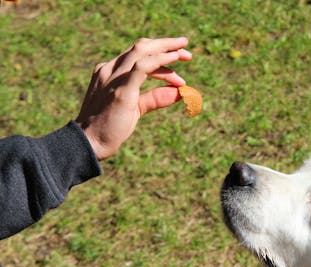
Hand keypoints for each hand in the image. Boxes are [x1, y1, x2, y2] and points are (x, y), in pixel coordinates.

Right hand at [76, 37, 191, 159]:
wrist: (89, 143)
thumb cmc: (110, 128)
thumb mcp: (135, 108)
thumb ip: (154, 98)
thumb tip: (179, 93)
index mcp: (110, 71)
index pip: (137, 54)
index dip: (160, 53)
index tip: (178, 59)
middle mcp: (110, 69)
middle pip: (141, 47)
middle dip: (166, 45)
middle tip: (186, 50)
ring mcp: (114, 77)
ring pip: (143, 51)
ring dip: (167, 50)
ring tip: (186, 55)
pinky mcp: (122, 89)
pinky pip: (143, 67)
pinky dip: (161, 61)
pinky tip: (174, 61)